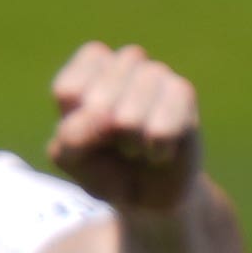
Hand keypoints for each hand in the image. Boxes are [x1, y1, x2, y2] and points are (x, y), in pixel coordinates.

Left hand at [44, 43, 204, 212]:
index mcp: (89, 68)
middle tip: (117, 144)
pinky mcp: (183, 92)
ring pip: (129, 117)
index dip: (77, 125)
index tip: (87, 135)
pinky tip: (159, 151)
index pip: (69, 90)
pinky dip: (155, 151)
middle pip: (98, 104)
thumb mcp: (74, 158)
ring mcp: (156, 72)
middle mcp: (126, 61)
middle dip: (104, 138)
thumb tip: (101, 116)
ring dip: (130, 145)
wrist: (152, 192)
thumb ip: (72, 137)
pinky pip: (160, 129)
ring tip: (138, 147)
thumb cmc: (107, 166)